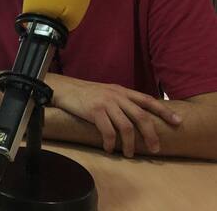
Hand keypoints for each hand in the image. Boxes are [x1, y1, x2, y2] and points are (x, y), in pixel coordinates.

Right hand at [50, 75, 182, 157]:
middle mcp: (117, 96)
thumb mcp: (107, 92)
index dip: (164, 111)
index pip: (148, 100)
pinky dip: (110, 143)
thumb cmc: (85, 93)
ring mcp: (106, 103)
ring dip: (130, 144)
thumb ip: (121, 101)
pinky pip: (108, 131)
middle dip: (150, 134)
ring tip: (129, 153)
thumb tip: (136, 117)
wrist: (64, 88)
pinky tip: (108, 148)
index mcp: (122, 91)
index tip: (177, 121)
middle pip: (141, 116)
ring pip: (126, 127)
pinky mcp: (94, 111)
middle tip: (154, 148)